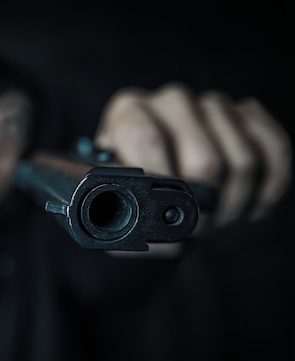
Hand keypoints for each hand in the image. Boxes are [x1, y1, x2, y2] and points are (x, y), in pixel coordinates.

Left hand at [95, 82, 291, 232]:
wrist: (158, 192)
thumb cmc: (132, 200)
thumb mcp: (113, 207)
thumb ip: (117, 213)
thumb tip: (143, 227)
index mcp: (127, 115)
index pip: (146, 139)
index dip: (162, 186)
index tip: (166, 215)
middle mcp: (169, 101)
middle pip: (204, 159)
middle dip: (204, 209)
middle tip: (195, 229)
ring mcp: (211, 104)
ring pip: (243, 160)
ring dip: (236, 204)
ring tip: (215, 218)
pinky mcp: (248, 114)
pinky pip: (276, 149)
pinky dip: (270, 187)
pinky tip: (250, 203)